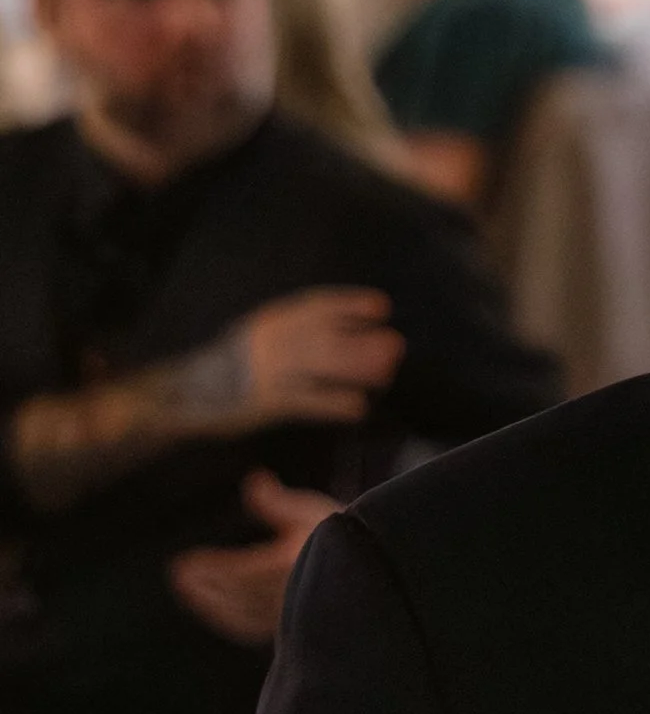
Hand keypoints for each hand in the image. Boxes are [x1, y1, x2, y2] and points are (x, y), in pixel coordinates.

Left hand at [168, 474, 336, 645]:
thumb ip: (278, 503)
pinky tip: (217, 609)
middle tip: (179, 575)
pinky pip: (255, 627)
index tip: (182, 565)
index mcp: (292, 565)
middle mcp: (291, 594)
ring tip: (190, 590)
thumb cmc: (342, 533)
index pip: (241, 570)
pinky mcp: (294, 626)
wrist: (374, 569)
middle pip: (238, 593)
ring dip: (213, 604)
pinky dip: (231, 619)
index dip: (211, 569)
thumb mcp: (312, 511)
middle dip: (207, 585)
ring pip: (244, 613)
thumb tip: (253, 480)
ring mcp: (292, 614)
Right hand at [205, 288, 404, 432]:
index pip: (316, 306)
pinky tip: (359, 407)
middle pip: (325, 336)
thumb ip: (297, 330)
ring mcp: (267, 371)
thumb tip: (350, 331)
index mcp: (271, 320)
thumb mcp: (262, 335)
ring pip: (319, 367)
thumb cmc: (236, 363)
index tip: (382, 308)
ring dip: (356, 370)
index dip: (351, 305)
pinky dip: (335, 404)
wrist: (190, 392)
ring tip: (385, 376)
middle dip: (363, 341)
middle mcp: (270, 340)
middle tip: (396, 347)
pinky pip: (308, 402)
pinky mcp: (266, 403)